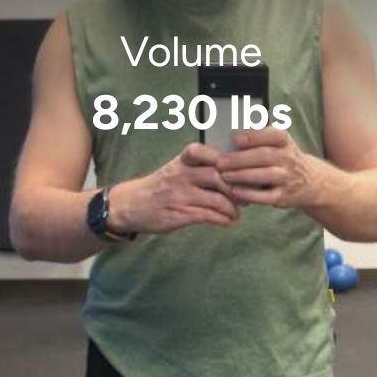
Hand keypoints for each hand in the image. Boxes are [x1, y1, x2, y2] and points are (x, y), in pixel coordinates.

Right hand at [109, 144, 239, 233]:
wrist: (130, 205)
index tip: (243, 173)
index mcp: (183, 160)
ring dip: (233, 208)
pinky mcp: (180, 214)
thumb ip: (201, 167)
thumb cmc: (160, 187)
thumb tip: (233, 172)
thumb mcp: (177, 169)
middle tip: (246, 196)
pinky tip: (227, 221)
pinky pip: (208, 216)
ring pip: (217, 199)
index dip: (232, 164)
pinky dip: (223, 219)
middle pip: (220, 176)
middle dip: (238, 188)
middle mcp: (182, 175)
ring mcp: (181, 195)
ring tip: (236, 213)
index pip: (212, 154)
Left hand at [217, 128, 320, 208]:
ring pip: (265, 175)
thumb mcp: (279, 144)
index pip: (272, 135)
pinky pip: (265, 196)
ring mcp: (286, 178)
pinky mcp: (282, 196)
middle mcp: (288, 158)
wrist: (310, 182)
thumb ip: (260, 137)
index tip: (235, 139)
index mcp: (285, 141)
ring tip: (224, 175)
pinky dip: (249, 194)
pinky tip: (235, 192)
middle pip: (264, 155)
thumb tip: (232, 134)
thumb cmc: (284, 159)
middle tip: (220, 161)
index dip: (254, 137)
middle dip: (240, 159)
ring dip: (242, 175)